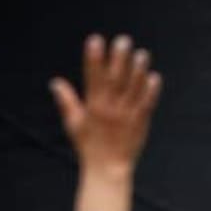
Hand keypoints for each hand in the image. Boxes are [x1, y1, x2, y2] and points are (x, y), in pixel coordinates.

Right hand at [51, 34, 161, 174]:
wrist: (107, 170)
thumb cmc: (88, 147)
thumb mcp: (73, 124)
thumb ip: (66, 102)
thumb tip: (56, 83)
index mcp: (93, 107)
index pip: (93, 77)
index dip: (94, 58)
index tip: (96, 40)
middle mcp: (110, 109)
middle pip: (115, 79)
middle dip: (118, 59)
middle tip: (123, 40)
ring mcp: (127, 116)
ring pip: (133, 89)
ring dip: (138, 71)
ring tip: (142, 54)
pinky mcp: (140, 123)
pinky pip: (147, 104)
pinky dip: (151, 91)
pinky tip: (154, 77)